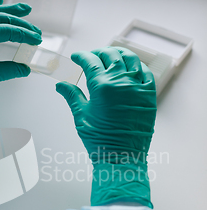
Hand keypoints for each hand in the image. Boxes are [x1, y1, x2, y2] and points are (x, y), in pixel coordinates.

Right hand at [56, 47, 156, 206]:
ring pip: (130, 58)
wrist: (122, 157)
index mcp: (102, 86)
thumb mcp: (81, 115)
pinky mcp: (149, 95)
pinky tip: (130, 68)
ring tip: (111, 56)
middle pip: (110, 55)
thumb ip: (72, 95)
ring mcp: (137, 87)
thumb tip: (60, 84)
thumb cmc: (100, 139)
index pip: (90, 61)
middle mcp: (121, 82)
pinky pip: (145, 72)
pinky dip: (137, 66)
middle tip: (92, 56)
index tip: (77, 57)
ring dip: (119, 54)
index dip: (82, 56)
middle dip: (99, 52)